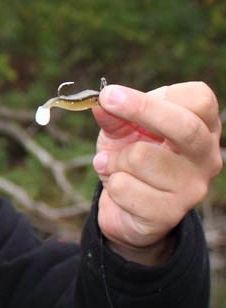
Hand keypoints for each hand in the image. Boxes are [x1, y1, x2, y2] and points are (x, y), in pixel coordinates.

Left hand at [92, 82, 221, 264]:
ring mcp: (192, 188)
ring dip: (114, 159)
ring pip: (141, 157)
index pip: (199, 99)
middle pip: (184, 126)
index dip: (153, 95)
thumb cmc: (132, 161)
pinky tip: (118, 188)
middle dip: (140, 110)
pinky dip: (110, 183)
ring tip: (113, 165)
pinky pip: (124, 187)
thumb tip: (101, 102)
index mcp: (204, 128)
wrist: (127, 210)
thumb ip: (114, 116)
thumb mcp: (122, 132)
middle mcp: (206, 157)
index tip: (112, 93)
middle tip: (106, 101)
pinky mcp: (170, 213)